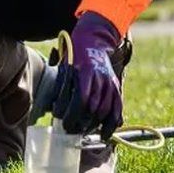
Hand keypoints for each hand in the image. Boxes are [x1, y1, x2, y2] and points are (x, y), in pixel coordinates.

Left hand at [53, 12, 122, 139]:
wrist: (93, 40)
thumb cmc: (73, 53)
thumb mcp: (64, 65)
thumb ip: (62, 85)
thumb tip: (55, 108)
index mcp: (87, 71)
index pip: (82, 98)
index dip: (73, 112)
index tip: (63, 120)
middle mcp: (101, 78)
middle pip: (94, 107)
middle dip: (81, 121)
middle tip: (70, 128)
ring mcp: (111, 83)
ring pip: (106, 110)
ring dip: (94, 124)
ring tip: (82, 130)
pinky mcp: (116, 86)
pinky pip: (117, 108)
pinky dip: (111, 123)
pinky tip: (104, 133)